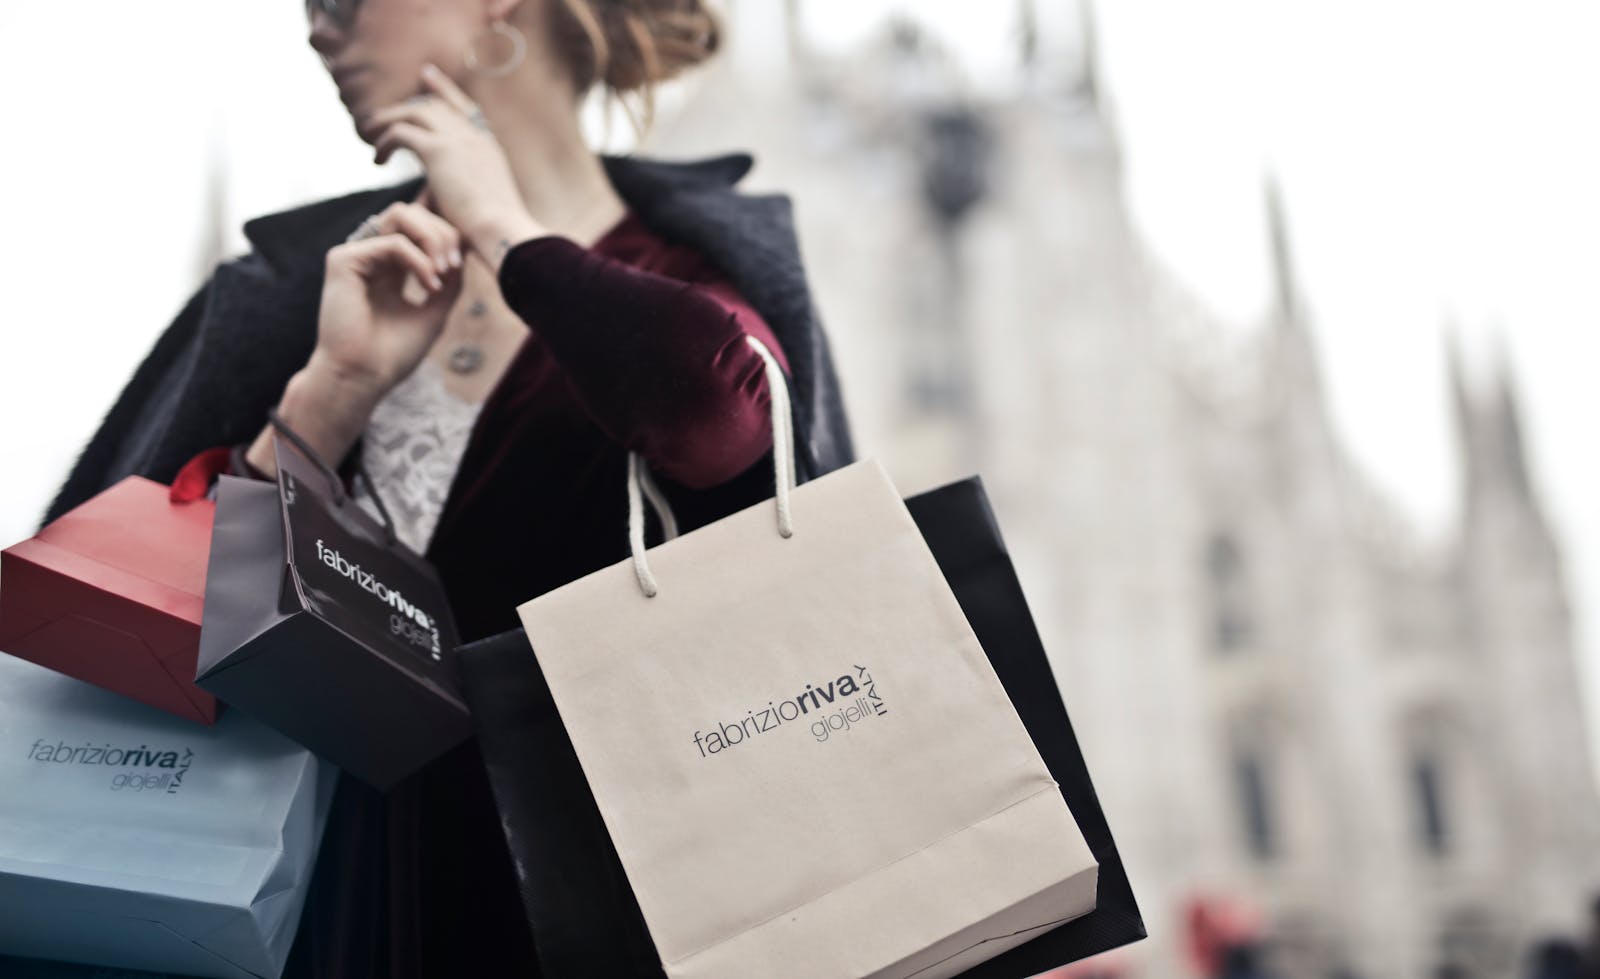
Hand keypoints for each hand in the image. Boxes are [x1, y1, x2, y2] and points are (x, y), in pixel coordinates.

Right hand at [313, 199, 463, 396]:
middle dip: (442, 232)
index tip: (460, 265)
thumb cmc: (394, 354)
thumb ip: (449, 279)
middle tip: (455, 266)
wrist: (364, 378)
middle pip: (412, 213)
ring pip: (401, 215)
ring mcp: (356, 256)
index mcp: (390, 268)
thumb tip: (464, 248)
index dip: (446, 236)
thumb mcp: (435, 311)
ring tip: (444, 271)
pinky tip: (430, 284)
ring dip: (433, 238)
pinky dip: (419, 260)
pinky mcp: (343, 261)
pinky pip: (393, 242)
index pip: (419, 229)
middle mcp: (371, 257)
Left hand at [365, 64, 540, 259]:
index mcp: (489, 146)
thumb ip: (457, 190)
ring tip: (370, 134)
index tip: (427, 76)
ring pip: (414, 111)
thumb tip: (431, 196)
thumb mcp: (480, 203)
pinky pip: (401, 133)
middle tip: (382, 116)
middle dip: (407, 105)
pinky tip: (378, 160)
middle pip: (435, 104)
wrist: (502, 231)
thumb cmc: (494, 232)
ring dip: (388, 120)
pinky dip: (385, 143)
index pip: (464, 106)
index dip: (444, 89)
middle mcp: (474, 136)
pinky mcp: (438, 150)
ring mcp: (458, 139)